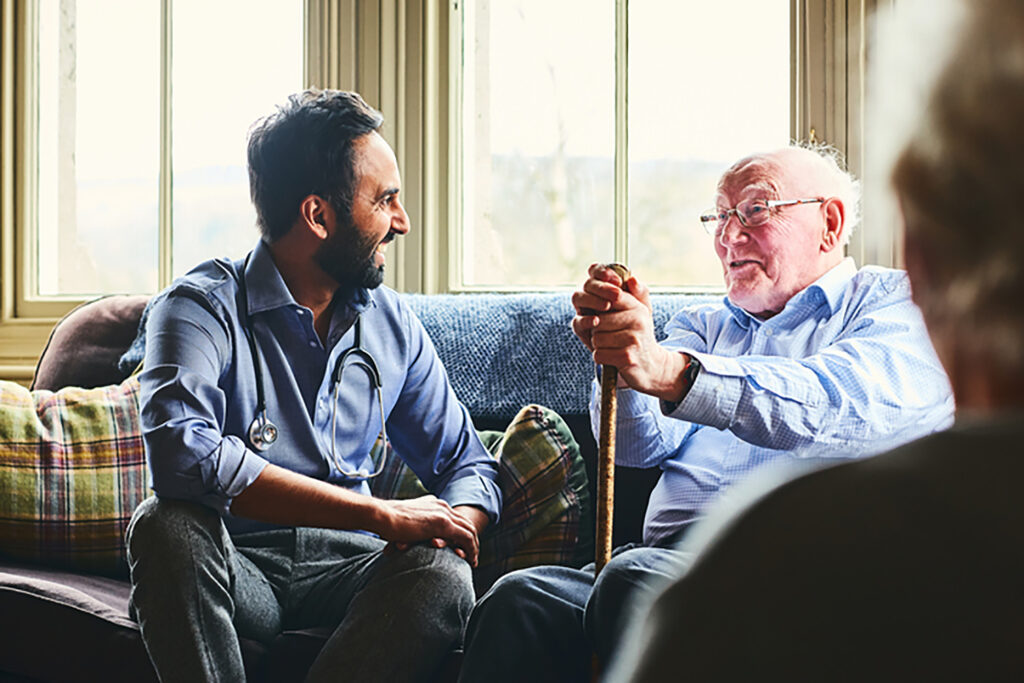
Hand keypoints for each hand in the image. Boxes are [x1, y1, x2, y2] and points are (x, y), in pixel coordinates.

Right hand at [375, 495, 480, 565]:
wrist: (381, 516)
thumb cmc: (386, 522)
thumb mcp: (405, 522)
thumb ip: (414, 527)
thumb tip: (409, 538)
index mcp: (433, 504)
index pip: (454, 518)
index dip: (461, 532)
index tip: (461, 546)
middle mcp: (441, 506)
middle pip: (465, 523)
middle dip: (472, 539)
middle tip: (473, 555)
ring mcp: (443, 514)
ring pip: (469, 530)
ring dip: (474, 546)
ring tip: (473, 561)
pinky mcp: (442, 524)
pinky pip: (465, 537)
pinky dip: (471, 549)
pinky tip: (470, 560)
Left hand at [571, 264, 687, 401]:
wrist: (651, 366)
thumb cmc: (637, 336)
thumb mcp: (638, 313)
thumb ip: (633, 293)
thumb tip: (632, 279)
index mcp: (638, 307)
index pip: (613, 295)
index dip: (599, 301)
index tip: (600, 312)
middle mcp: (638, 320)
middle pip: (598, 320)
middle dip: (597, 330)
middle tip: (608, 335)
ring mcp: (633, 339)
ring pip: (596, 338)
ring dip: (599, 345)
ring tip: (612, 346)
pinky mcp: (627, 357)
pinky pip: (599, 354)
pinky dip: (601, 357)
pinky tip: (612, 357)